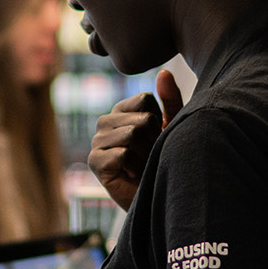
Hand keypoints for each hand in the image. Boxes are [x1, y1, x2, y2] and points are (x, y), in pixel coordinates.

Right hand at [87, 68, 183, 209]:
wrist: (157, 196)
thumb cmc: (163, 160)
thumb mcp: (173, 127)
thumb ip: (170, 100)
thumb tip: (164, 72)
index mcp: (121, 111)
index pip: (145, 100)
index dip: (159, 121)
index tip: (157, 138)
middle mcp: (105, 123)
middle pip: (140, 119)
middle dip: (154, 140)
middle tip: (150, 156)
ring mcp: (97, 142)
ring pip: (132, 134)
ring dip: (146, 154)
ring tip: (143, 165)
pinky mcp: (94, 162)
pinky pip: (122, 153)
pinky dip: (134, 166)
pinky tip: (132, 174)